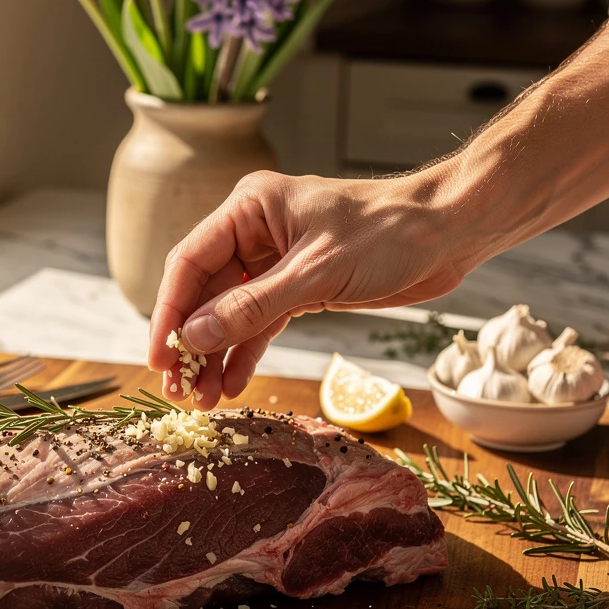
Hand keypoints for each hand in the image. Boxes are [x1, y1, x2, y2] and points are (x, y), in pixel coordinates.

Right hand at [148, 167, 469, 408]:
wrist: (448, 233)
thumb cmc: (387, 233)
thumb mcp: (315, 273)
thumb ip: (252, 306)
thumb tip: (194, 338)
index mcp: (248, 209)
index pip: (190, 263)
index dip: (170, 313)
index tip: (161, 357)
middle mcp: (255, 234)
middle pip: (205, 293)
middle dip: (192, 343)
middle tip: (177, 390)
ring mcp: (275, 263)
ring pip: (230, 314)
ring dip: (216, 355)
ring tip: (202, 399)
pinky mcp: (298, 289)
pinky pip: (260, 324)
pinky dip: (247, 353)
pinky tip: (232, 384)